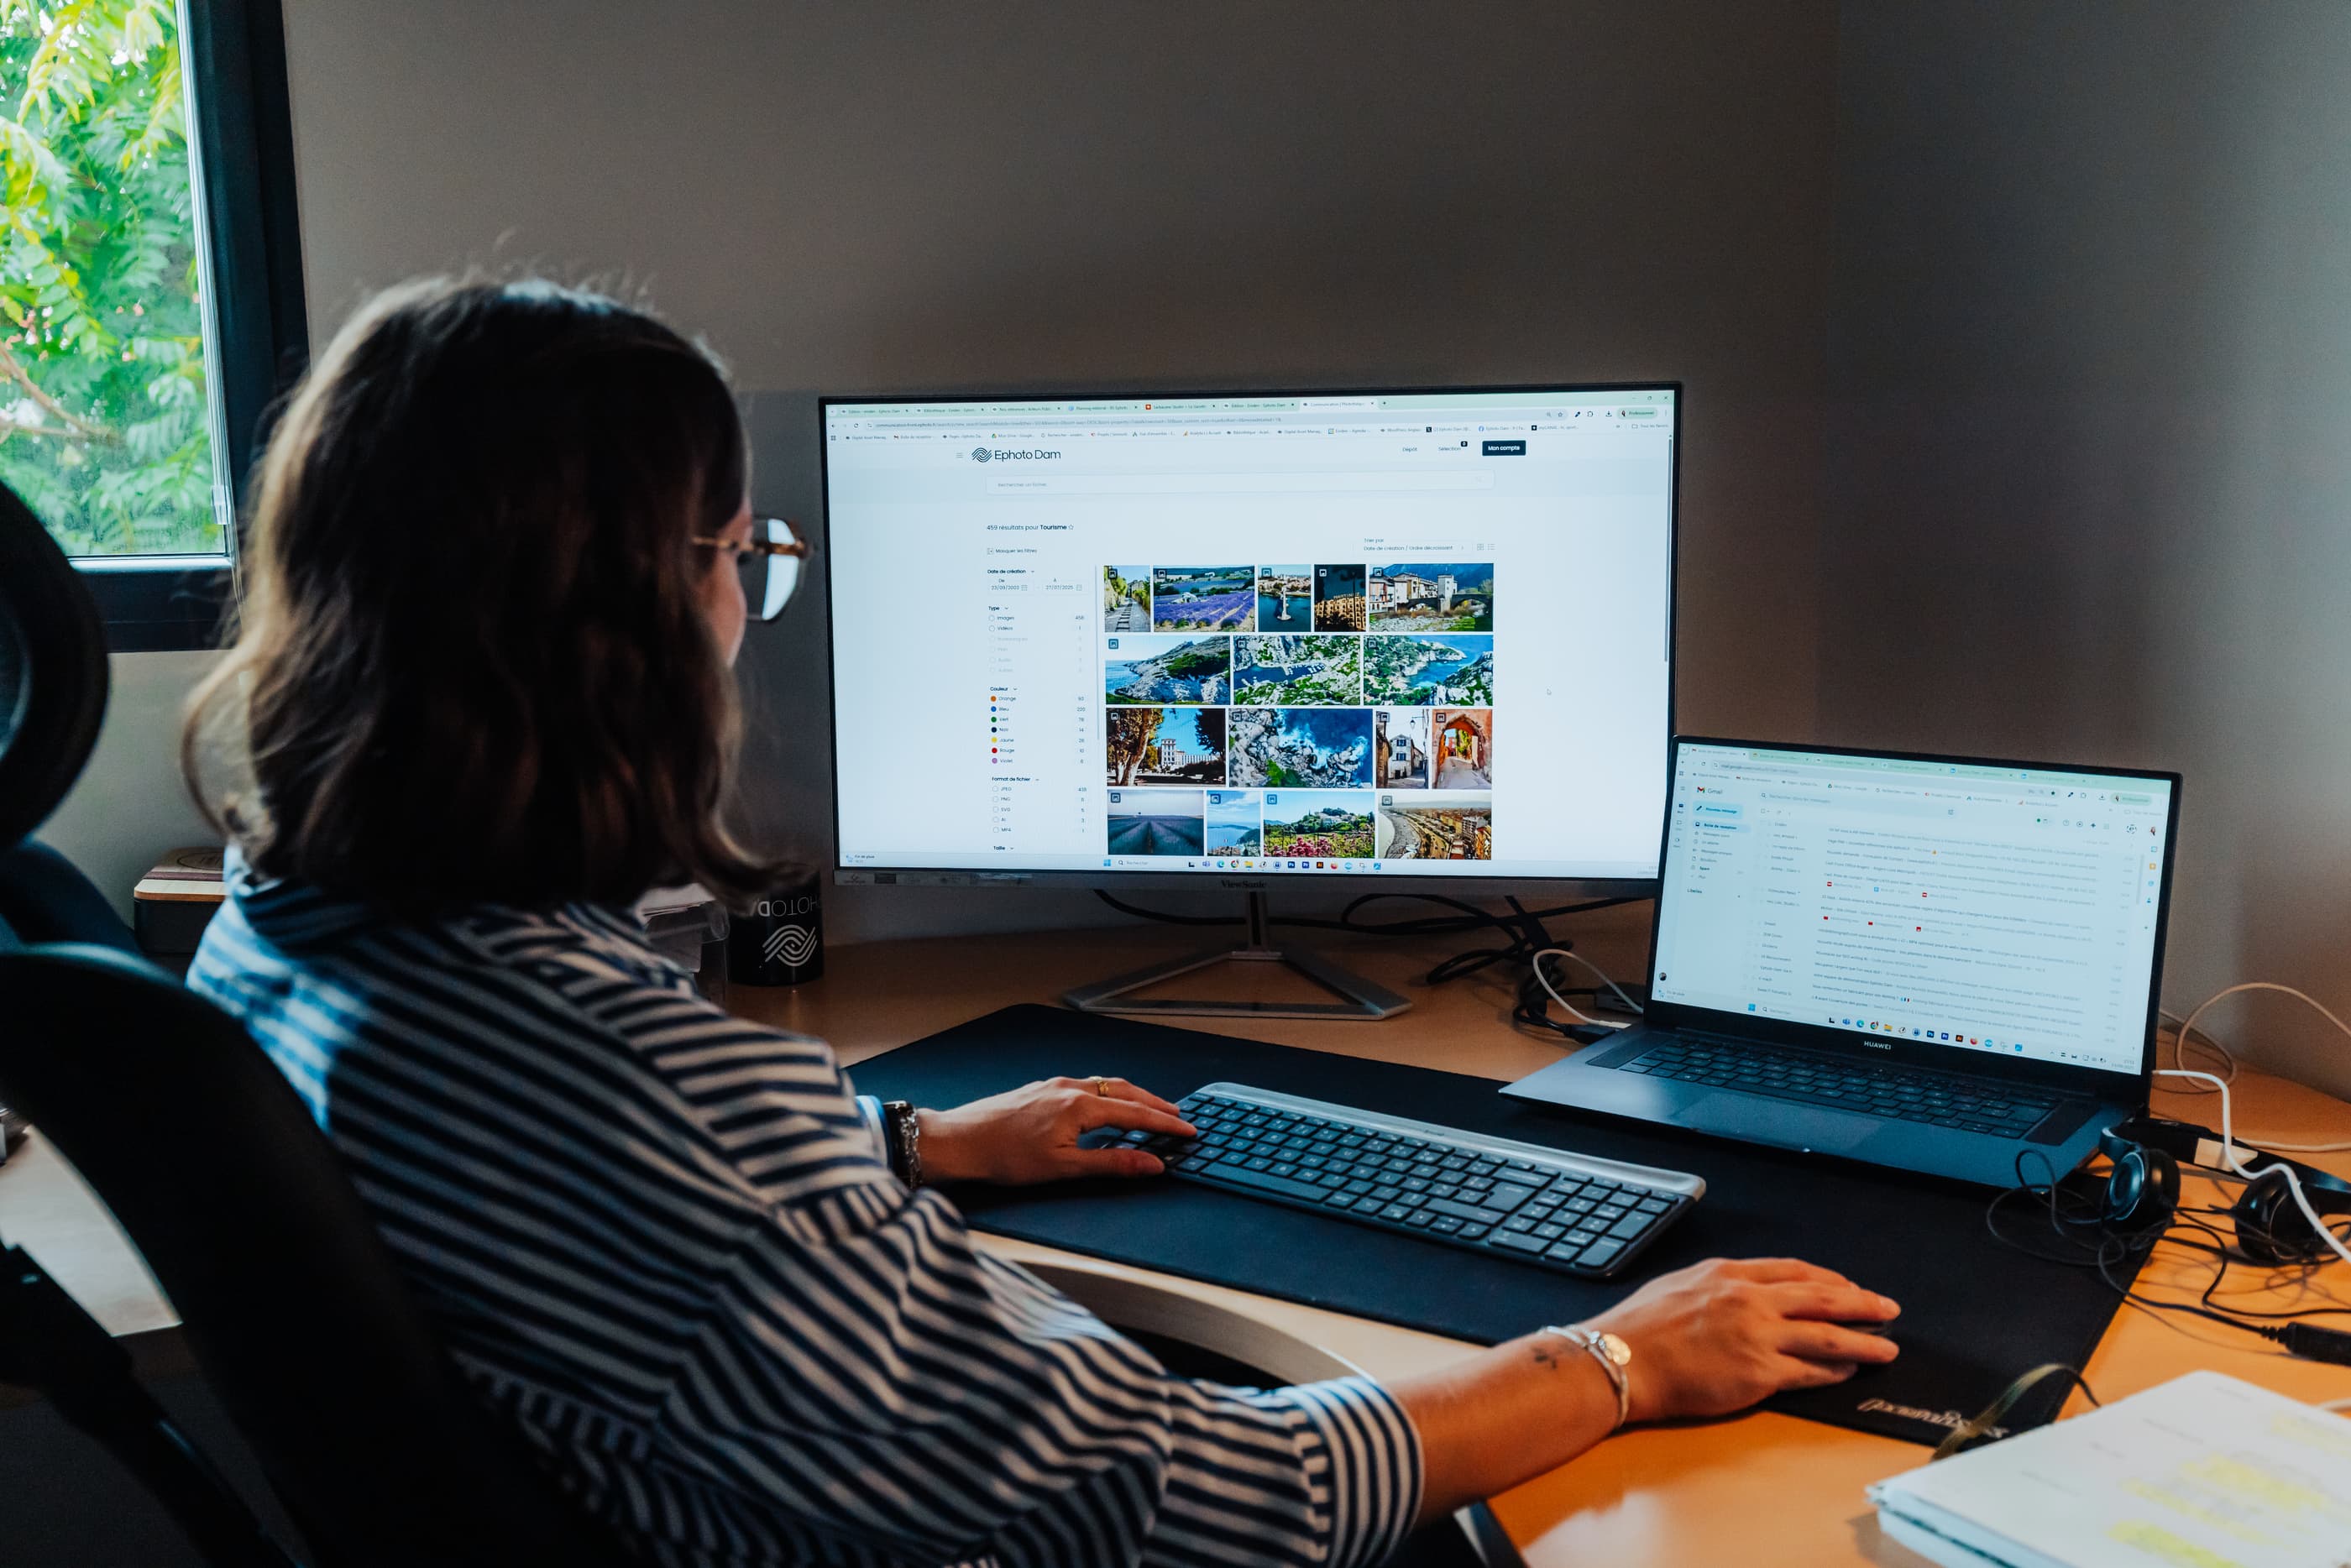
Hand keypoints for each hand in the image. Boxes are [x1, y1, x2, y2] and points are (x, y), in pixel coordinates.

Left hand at [917, 1076, 1196, 1186]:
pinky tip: (1103, 1105)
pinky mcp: (1039, 1089)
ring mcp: (1053, 1085)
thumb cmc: (1004, 1158)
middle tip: (1177, 1116)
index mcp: (1080, 1106)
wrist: (958, 1141)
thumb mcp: (1064, 1168)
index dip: (1165, 1124)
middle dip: (1154, 1103)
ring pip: (1104, 1084)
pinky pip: (1085, 1085)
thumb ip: (1112, 1164)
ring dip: (1131, 1096)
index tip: (1188, 1130)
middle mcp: (1070, 1087)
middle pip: (1125, 1091)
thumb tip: (1152, 1164)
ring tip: (1148, 1109)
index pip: (1136, 1113)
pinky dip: (1107, 1093)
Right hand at [1583, 1257, 1900, 1422]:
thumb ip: (1719, 1286)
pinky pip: (1809, 1371)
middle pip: (1822, 1298)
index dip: (1829, 1279)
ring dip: (1863, 1341)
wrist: (1624, 1359)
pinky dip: (1834, 1370)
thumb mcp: (1680, 1285)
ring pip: (1827, 1336)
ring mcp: (1757, 1336)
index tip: (1849, 1286)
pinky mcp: (1759, 1373)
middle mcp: (1750, 1299)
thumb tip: (1746, 1294)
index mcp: (1731, 1274)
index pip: (1794, 1270)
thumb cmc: (1641, 1327)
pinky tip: (1848, 1371)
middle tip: (1888, 1307)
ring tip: (1887, 1347)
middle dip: (1861, 1303)